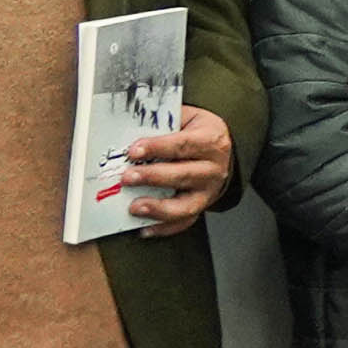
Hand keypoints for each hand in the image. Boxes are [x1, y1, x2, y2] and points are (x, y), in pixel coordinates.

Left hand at [115, 104, 235, 223]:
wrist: (220, 148)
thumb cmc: (196, 131)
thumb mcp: (186, 118)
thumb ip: (163, 124)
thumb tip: (128, 133)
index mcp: (210, 140)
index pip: (183, 144)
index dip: (157, 148)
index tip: (134, 151)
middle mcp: (213, 168)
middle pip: (183, 175)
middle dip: (152, 177)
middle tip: (127, 178)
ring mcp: (209, 190)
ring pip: (185, 205)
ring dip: (158, 208)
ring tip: (134, 207)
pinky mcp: (202, 206)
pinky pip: (184, 222)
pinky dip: (164, 228)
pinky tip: (144, 229)